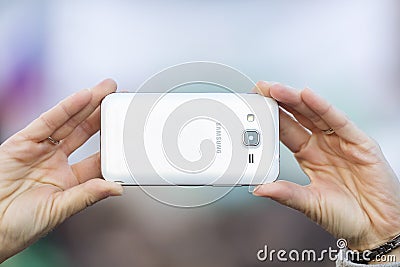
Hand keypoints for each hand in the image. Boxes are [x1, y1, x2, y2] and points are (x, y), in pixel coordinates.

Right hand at [0, 79, 122, 261]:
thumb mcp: (59, 210)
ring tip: (107, 89)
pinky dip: (65, 108)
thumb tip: (118, 188)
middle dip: (102, 115)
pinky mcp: (22, 142)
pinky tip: (83, 97)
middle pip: (85, 133)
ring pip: (69, 122)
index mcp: (70, 180)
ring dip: (88, 104)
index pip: (97, 157)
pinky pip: (48, 122)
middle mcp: (56, 162)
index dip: (113, 144)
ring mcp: (40, 150)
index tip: (129, 132)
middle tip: (119, 98)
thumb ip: (87, 195)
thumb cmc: (19, 226)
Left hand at [253, 81, 399, 250]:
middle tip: (261, 88)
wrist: (377, 229)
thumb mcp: (309, 203)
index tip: (254, 106)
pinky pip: (338, 121)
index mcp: (308, 156)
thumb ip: (286, 193)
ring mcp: (340, 142)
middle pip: (297, 117)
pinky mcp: (360, 142)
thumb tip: (258, 188)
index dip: (270, 118)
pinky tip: (307, 96)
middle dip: (279, 101)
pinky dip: (323, 107)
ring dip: (295, 100)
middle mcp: (322, 145)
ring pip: (315, 114)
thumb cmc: (345, 216)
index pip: (285, 130)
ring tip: (276, 89)